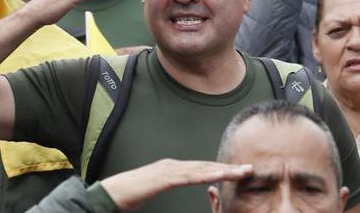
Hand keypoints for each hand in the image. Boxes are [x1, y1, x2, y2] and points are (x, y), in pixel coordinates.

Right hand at [101, 159, 252, 209]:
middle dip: (228, 168)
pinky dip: (206, 175)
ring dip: (224, 170)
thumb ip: (167, 184)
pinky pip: (190, 177)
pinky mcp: (164, 178)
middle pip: (206, 166)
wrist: (111, 193)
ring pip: (202, 169)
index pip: (202, 169)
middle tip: (249, 168)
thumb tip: (177, 183)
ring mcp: (169, 170)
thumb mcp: (154, 189)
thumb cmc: (130, 194)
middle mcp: (173, 165)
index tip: (238, 172)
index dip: (221, 170)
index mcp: (172, 169)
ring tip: (242, 172)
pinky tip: (220, 175)